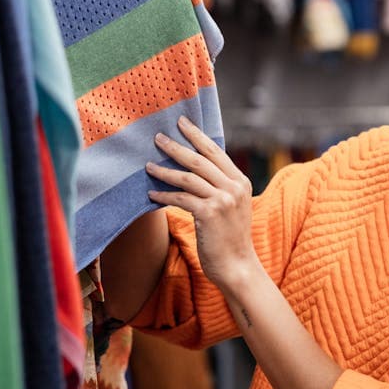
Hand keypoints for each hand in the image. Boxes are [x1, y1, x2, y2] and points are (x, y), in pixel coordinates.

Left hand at [146, 116, 259, 293]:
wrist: (237, 266)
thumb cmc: (230, 238)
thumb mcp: (233, 207)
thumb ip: (221, 186)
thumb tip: (196, 168)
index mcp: (240, 182)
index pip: (216, 152)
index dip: (197, 136)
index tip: (181, 122)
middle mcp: (233, 188)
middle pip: (200, 160)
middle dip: (177, 147)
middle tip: (158, 137)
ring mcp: (223, 200)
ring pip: (188, 177)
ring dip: (165, 170)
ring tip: (148, 165)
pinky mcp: (209, 214)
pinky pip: (181, 198)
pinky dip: (164, 195)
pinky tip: (151, 193)